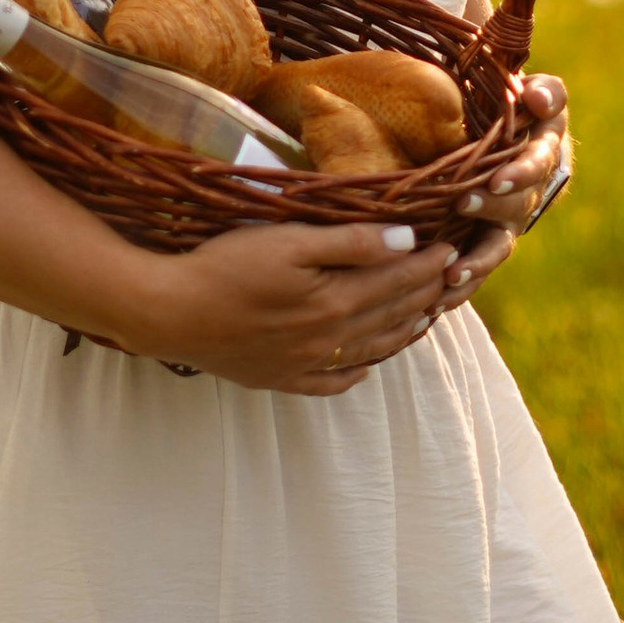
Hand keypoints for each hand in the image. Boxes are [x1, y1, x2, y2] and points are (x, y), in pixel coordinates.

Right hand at [120, 220, 460, 394]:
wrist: (172, 313)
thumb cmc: (228, 266)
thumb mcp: (290, 242)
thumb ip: (350, 244)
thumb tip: (406, 241)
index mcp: (334, 302)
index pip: (395, 282)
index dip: (426, 265)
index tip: (451, 249)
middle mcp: (327, 339)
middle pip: (387, 316)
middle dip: (422, 296)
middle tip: (449, 281)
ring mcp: (302, 363)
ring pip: (367, 350)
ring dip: (400, 333)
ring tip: (423, 319)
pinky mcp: (278, 377)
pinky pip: (329, 382)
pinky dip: (354, 373)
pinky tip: (365, 368)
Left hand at [437, 73, 569, 311]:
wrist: (511, 140)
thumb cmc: (519, 109)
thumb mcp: (537, 94)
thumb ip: (544, 93)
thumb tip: (536, 97)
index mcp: (543, 152)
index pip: (538, 163)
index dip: (520, 172)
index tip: (498, 177)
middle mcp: (528, 194)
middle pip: (515, 206)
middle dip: (490, 206)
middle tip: (463, 202)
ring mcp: (506, 223)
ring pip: (496, 248)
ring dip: (476, 262)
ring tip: (451, 274)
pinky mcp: (484, 243)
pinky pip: (476, 269)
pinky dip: (460, 287)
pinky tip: (434, 302)